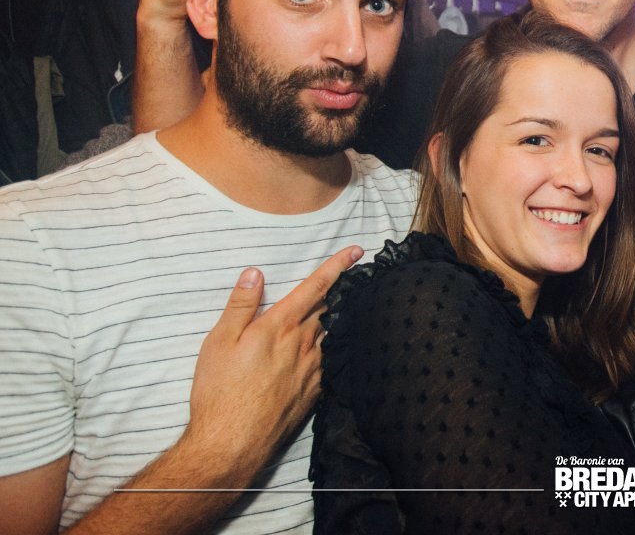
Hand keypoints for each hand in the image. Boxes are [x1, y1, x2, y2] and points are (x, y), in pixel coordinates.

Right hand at [183, 244, 361, 469]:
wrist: (232, 443)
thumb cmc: (219, 392)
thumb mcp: (218, 342)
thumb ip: (240, 305)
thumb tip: (254, 273)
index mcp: (280, 326)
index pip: (316, 287)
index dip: (338, 265)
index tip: (357, 250)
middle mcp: (303, 344)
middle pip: (328, 307)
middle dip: (337, 290)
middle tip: (347, 276)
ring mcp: (314, 368)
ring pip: (331, 333)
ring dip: (333, 319)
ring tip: (332, 311)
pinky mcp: (315, 390)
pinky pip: (328, 360)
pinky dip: (328, 348)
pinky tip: (320, 350)